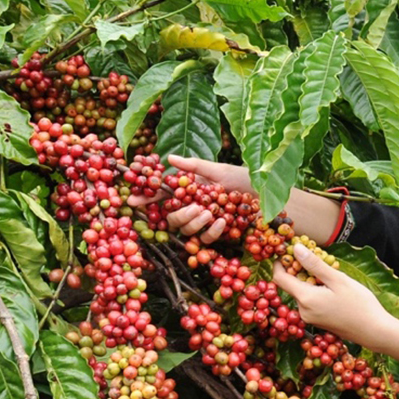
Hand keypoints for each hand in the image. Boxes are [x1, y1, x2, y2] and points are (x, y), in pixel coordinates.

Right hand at [127, 155, 251, 243]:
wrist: (266, 197)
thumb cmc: (243, 180)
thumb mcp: (218, 170)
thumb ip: (194, 166)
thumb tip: (169, 158)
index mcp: (189, 189)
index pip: (162, 194)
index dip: (146, 198)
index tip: (133, 200)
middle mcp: (192, 206)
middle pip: (171, 217)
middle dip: (179, 214)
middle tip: (195, 208)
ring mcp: (203, 223)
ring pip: (184, 230)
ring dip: (194, 222)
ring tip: (209, 212)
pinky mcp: (215, 235)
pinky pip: (204, 239)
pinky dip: (212, 231)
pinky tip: (222, 221)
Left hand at [272, 244, 394, 346]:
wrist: (374, 331)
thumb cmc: (359, 304)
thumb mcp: (338, 279)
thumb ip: (314, 264)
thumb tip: (295, 248)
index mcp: (305, 299)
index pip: (279, 278)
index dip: (280, 263)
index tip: (290, 251)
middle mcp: (303, 310)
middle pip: (291, 285)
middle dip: (300, 269)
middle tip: (317, 257)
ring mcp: (310, 318)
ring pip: (302, 292)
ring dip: (310, 280)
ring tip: (331, 273)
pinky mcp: (318, 321)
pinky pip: (310, 301)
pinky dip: (316, 290)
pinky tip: (333, 288)